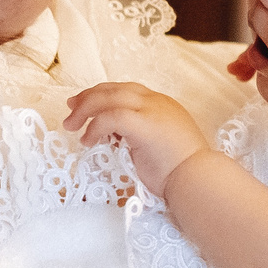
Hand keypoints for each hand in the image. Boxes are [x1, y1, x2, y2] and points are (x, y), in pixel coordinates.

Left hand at [66, 81, 210, 192]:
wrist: (197, 179)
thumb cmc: (180, 171)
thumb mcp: (156, 144)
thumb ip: (138, 134)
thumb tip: (114, 136)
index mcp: (161, 104)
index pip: (125, 90)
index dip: (101, 94)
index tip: (82, 104)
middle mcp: (156, 102)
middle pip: (113, 89)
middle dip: (87, 97)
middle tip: (70, 109)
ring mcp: (151, 110)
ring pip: (109, 98)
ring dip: (85, 111)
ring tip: (72, 126)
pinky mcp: (144, 124)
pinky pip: (111, 117)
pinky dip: (95, 127)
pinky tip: (88, 140)